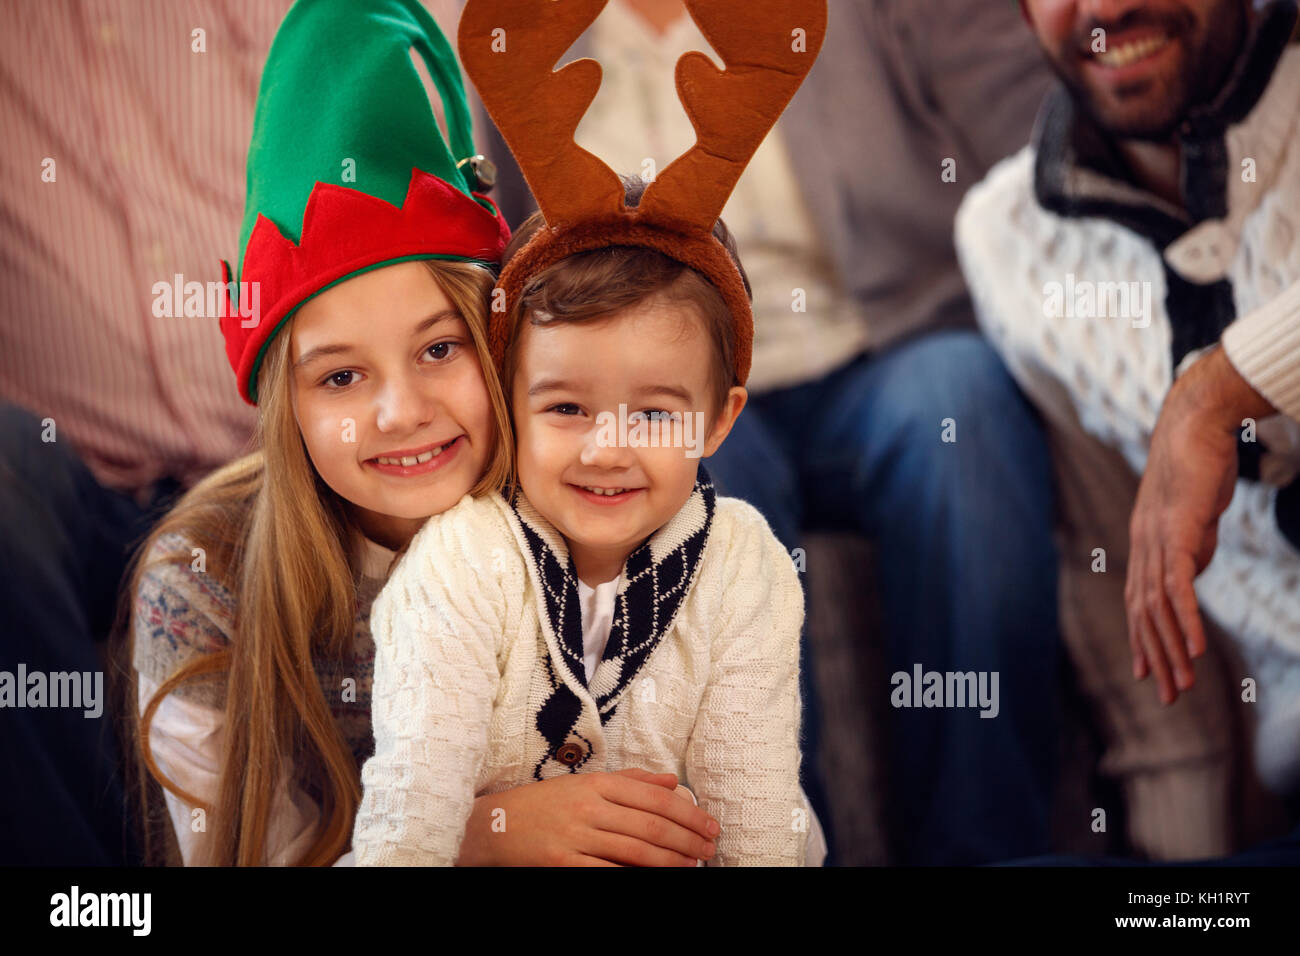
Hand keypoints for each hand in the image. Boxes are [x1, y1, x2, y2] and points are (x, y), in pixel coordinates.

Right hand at [456, 769, 718, 865]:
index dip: (687, 813)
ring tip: (692, 865)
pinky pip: (607, 872)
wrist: (494, 825)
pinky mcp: (562, 863)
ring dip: (670, 861)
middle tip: (709, 849)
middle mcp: (589, 806)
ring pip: (635, 850)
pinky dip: (635, 876)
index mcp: (597, 783)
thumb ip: (630, 780)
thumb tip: (671, 781)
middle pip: (650, 824)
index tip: (709, 825)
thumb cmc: (545, 804)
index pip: (653, 796)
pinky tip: (656, 878)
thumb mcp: (585, 783)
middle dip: (687, 839)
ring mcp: (576, 836)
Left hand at [1125, 346, 1273, 703]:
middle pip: (1145, 614)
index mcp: (1145, 545)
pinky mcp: (1177, 533)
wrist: (1195, 424)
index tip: (1149, 675)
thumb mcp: (1196, 517)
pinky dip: (1184, 620)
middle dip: (1156, 658)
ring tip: (1185, 685)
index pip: (1140, 603)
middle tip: (1170, 698)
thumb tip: (1192, 572)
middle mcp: (1143, 546)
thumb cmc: (1198, 466)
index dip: (1143, 641)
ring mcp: (1157, 540)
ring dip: (1171, 650)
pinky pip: (1178, 586)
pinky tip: (1193, 648)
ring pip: (1159, 608)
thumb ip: (1192, 546)